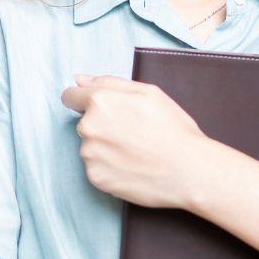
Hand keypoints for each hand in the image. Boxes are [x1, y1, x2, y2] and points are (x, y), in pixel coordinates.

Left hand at [60, 74, 210, 208]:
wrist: (188, 171)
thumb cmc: (173, 129)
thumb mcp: (148, 92)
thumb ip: (108, 82)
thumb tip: (79, 80)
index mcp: (100, 101)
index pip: (70, 96)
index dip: (82, 100)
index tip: (96, 109)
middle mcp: (89, 127)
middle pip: (84, 123)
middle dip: (101, 125)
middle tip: (132, 133)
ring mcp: (90, 155)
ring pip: (90, 146)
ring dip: (105, 148)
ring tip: (135, 152)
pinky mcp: (95, 178)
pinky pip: (96, 168)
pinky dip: (109, 167)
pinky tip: (131, 167)